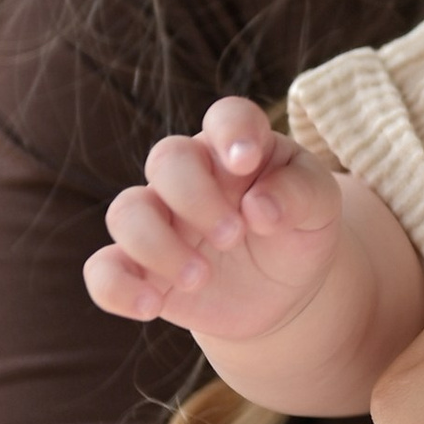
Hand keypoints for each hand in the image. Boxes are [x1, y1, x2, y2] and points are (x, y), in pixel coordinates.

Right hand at [85, 95, 343, 346]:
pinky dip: (118, 288)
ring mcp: (160, 221)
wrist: (283, 290)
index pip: (227, 117)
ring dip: (158, 246)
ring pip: (126, 212)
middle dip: (196, 198)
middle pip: (166, 159)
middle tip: (233, 236)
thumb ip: (301, 194)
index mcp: (238, 149)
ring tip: (202, 278)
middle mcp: (190, 177)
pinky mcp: (140, 269)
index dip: (232, 131)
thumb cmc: (298, 230)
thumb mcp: (320, 209)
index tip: (246, 160)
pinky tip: (151, 306)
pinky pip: (103, 271)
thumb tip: (260, 207)